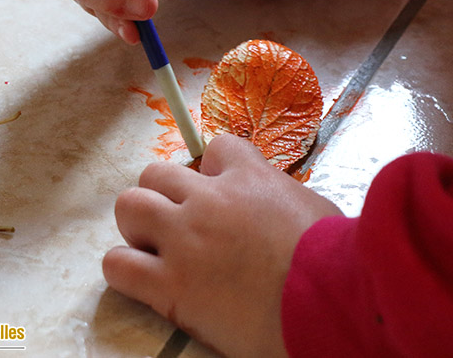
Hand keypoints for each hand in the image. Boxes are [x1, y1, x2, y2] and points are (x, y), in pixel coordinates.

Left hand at [103, 134, 341, 356]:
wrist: (328, 304)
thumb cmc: (334, 259)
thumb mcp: (314, 207)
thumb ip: (281, 196)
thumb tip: (275, 209)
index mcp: (249, 176)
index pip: (215, 147)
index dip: (213, 171)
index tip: (220, 193)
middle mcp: (208, 199)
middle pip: (155, 172)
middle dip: (164, 195)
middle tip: (180, 224)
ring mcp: (184, 239)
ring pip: (129, 206)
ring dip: (139, 225)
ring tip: (157, 248)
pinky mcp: (169, 285)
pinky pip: (118, 264)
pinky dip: (125, 269)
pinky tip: (145, 281)